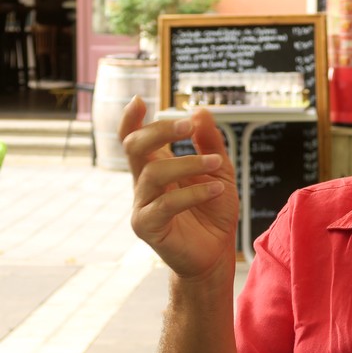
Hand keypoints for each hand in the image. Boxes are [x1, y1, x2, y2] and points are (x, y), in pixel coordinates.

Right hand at [118, 96, 239, 279]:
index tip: (139, 101)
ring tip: (217, 164)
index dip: (130, 120)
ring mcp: (143, 205)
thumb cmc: (214, 211)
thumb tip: (199, 112)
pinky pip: (166, 204)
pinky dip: (194, 193)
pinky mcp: (148, 227)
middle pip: (134, 148)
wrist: (217, 251)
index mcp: (156, 167)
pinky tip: (216, 189)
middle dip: (159, 131)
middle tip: (187, 126)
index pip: (133, 139)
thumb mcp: (220, 171)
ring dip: (189, 163)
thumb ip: (210, 143)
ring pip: (153, 173)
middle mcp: (144, 184)